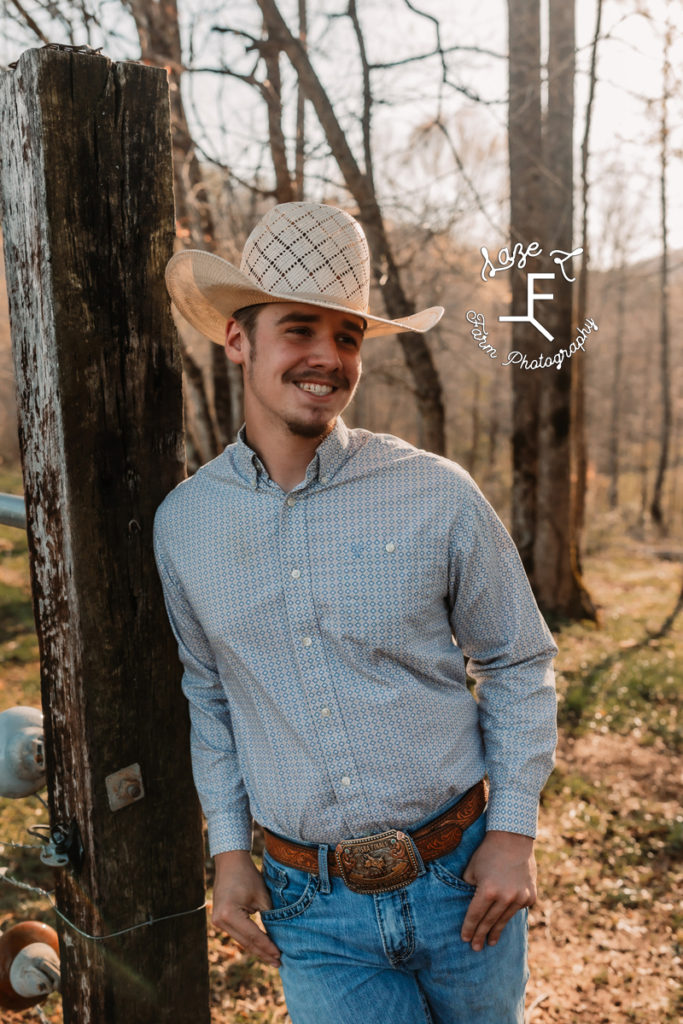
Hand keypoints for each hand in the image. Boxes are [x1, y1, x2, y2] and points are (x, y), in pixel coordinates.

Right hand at [211, 850, 281, 967]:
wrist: (230, 862)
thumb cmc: (248, 876)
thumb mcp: (262, 896)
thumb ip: (269, 916)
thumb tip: (279, 936)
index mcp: (229, 914)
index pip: (253, 936)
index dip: (267, 947)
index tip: (280, 956)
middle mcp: (220, 921)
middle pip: (246, 942)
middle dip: (263, 952)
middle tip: (278, 963)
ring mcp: (218, 921)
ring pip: (242, 940)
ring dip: (257, 949)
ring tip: (272, 958)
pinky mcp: (220, 919)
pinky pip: (238, 933)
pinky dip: (250, 940)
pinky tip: (261, 948)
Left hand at [460, 830, 535, 951]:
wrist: (513, 840)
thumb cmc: (487, 852)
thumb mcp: (471, 869)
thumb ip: (468, 888)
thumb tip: (466, 904)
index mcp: (487, 891)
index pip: (475, 915)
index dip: (469, 928)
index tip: (464, 939)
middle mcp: (505, 897)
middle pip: (489, 922)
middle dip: (480, 935)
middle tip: (475, 948)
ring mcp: (520, 898)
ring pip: (505, 919)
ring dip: (496, 931)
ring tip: (490, 942)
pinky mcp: (530, 896)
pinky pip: (518, 910)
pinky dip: (510, 914)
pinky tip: (504, 921)